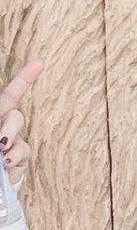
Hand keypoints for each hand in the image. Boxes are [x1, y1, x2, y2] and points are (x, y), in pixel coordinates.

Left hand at [0, 58, 44, 191]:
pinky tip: (5, 168)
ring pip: (21, 138)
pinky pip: (23, 155)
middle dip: (11, 127)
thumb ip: (2, 128)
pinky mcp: (16, 162)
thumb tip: (8, 139)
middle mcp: (2, 130)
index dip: (25, 78)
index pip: (10, 95)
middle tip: (0, 143)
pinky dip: (15, 161)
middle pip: (16, 116)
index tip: (40, 62)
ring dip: (13, 147)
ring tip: (2, 160)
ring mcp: (11, 146)